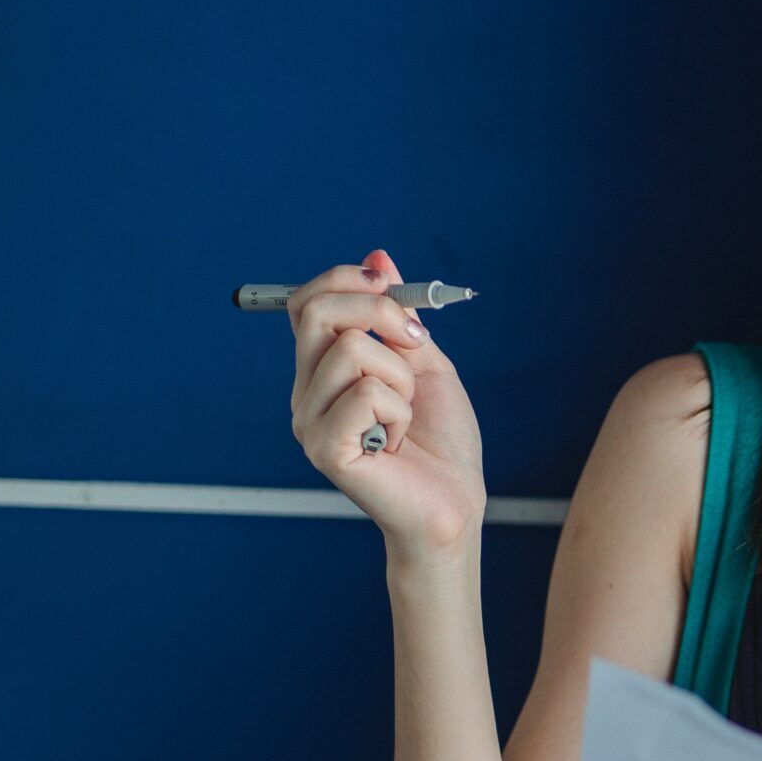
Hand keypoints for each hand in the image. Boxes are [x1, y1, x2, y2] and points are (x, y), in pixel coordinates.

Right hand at [287, 247, 487, 559]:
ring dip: (403, 378)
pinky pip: (365, 394)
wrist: (456, 504)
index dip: (349, 280)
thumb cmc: (442, 441)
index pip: (309, 301)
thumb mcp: (427, 364)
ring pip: (353, 351)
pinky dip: (400, 412)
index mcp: (323, 369)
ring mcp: (308, 421)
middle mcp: (306, 392)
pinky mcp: (323, 448)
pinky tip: (398, 442)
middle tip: (418, 347)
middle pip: (318, 312)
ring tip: (406, 416)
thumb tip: (379, 256)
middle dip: (381, 312)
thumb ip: (400, 315)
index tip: (392, 287)